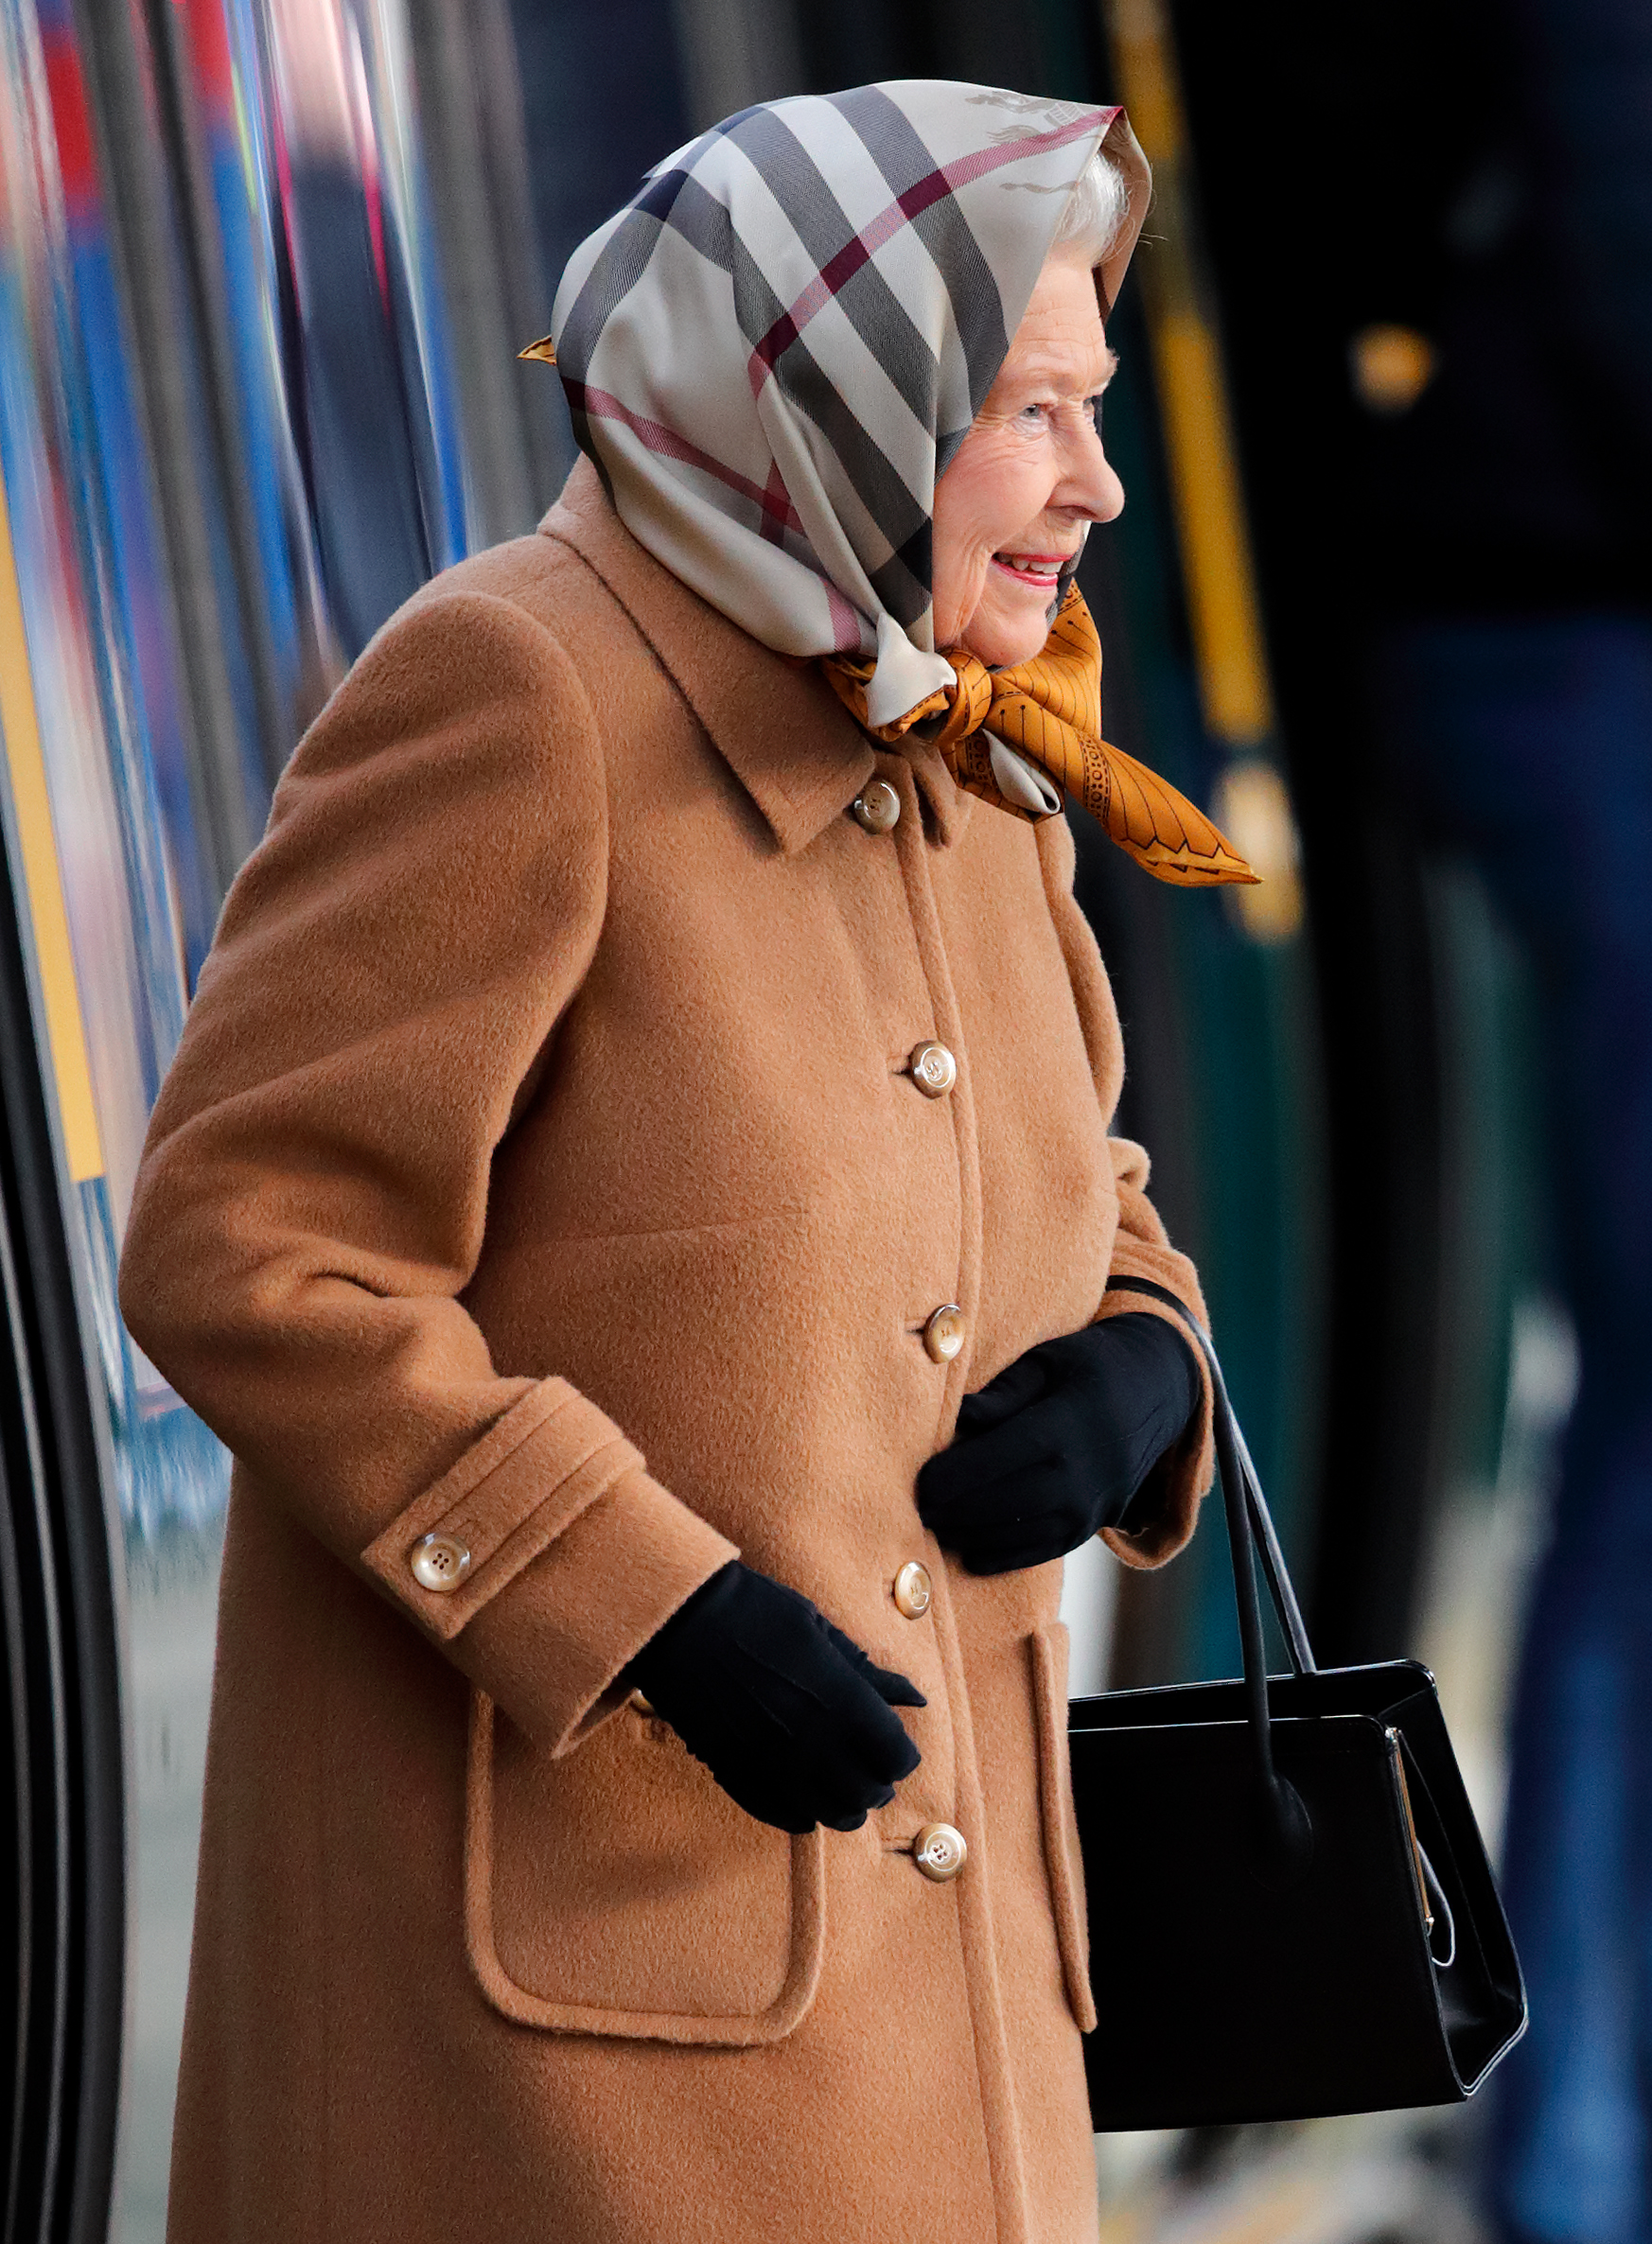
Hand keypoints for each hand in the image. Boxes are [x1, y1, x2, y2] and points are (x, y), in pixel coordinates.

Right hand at [622, 1561, 923, 1833]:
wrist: (679, 1621)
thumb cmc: (756, 1612)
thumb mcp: (821, 1631)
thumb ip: (869, 1674)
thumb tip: (915, 1698)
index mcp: (842, 1703)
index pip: (896, 1759)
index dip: (900, 1754)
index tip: (892, 1740)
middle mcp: (812, 1744)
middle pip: (867, 1794)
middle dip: (877, 1783)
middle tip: (872, 1766)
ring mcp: (772, 1765)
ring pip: (827, 1815)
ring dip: (843, 1805)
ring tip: (840, 1785)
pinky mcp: (736, 1775)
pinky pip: (781, 1816)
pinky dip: (801, 1816)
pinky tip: (806, 1803)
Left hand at [915, 1312, 1199, 1574]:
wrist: (1159, 1392)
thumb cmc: (1089, 1366)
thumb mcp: (1046, 1362)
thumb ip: (1002, 1393)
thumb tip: (958, 1418)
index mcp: (1065, 1423)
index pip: (997, 1457)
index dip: (953, 1476)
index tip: (918, 1481)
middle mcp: (1082, 1471)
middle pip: (1004, 1502)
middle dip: (955, 1511)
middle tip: (914, 1510)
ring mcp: (1093, 1504)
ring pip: (1021, 1533)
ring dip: (972, 1537)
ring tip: (935, 1529)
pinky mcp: (1095, 1524)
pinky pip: (1044, 1550)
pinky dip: (1005, 1556)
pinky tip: (970, 1553)